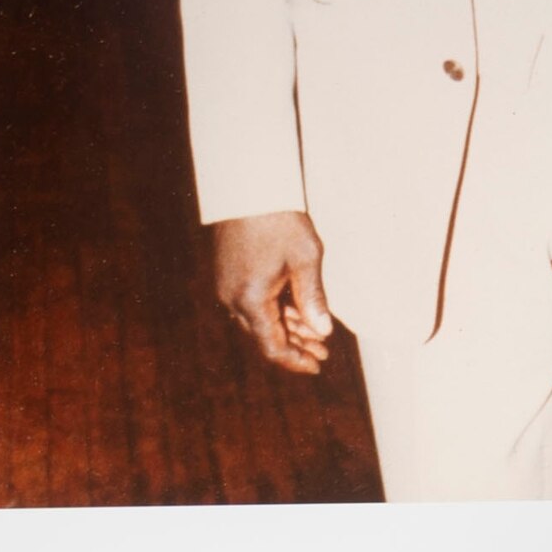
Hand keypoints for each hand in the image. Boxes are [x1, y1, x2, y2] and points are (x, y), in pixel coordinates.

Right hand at [209, 212, 332, 372]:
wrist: (247, 185)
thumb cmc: (279, 219)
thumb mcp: (306, 259)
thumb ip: (314, 300)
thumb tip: (322, 333)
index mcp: (251, 299)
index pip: (273, 348)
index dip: (296, 362)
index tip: (319, 366)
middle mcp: (233, 298)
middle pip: (265, 337)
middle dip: (295, 346)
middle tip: (323, 351)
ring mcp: (227, 286)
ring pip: (259, 321)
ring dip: (286, 329)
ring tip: (315, 332)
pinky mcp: (229, 274)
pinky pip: (252, 304)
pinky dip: (274, 312)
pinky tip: (296, 311)